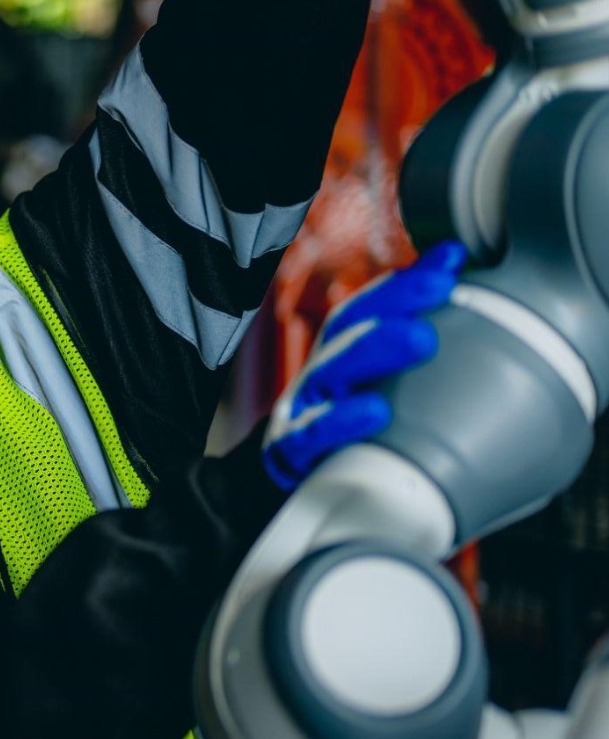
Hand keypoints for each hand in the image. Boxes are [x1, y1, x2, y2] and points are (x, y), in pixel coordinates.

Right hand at [263, 241, 465, 489]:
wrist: (287, 476)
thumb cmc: (340, 422)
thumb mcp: (371, 377)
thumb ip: (409, 323)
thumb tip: (452, 262)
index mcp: (338, 355)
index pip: (366, 310)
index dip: (402, 285)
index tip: (446, 266)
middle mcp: (320, 374)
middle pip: (346, 333)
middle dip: (392, 307)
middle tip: (438, 290)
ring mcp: (302, 409)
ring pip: (330, 372)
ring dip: (373, 349)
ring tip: (420, 337)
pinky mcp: (291, 451)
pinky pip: (313, 433)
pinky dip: (341, 421)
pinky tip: (375, 412)